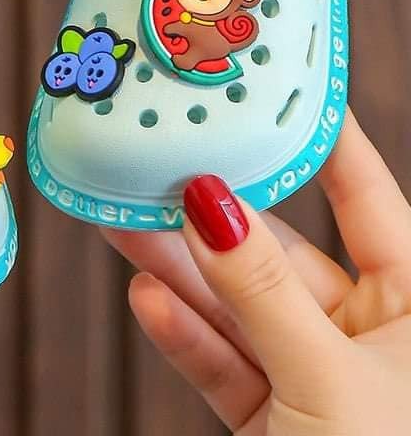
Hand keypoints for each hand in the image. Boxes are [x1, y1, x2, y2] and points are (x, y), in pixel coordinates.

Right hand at [106, 110, 410, 434]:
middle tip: (160, 173)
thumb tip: (209, 203)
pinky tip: (148, 297)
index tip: (275, 90)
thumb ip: (262, 290)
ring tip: (125, 224)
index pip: (365, 199)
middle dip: (213, 219)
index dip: (322, 141)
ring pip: (239, 309)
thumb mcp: (329, 378)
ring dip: (180, 273)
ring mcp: (317, 376)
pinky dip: (184, 335)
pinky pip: (224, 364)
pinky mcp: (275, 418)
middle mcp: (369, 335)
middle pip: (280, 256)